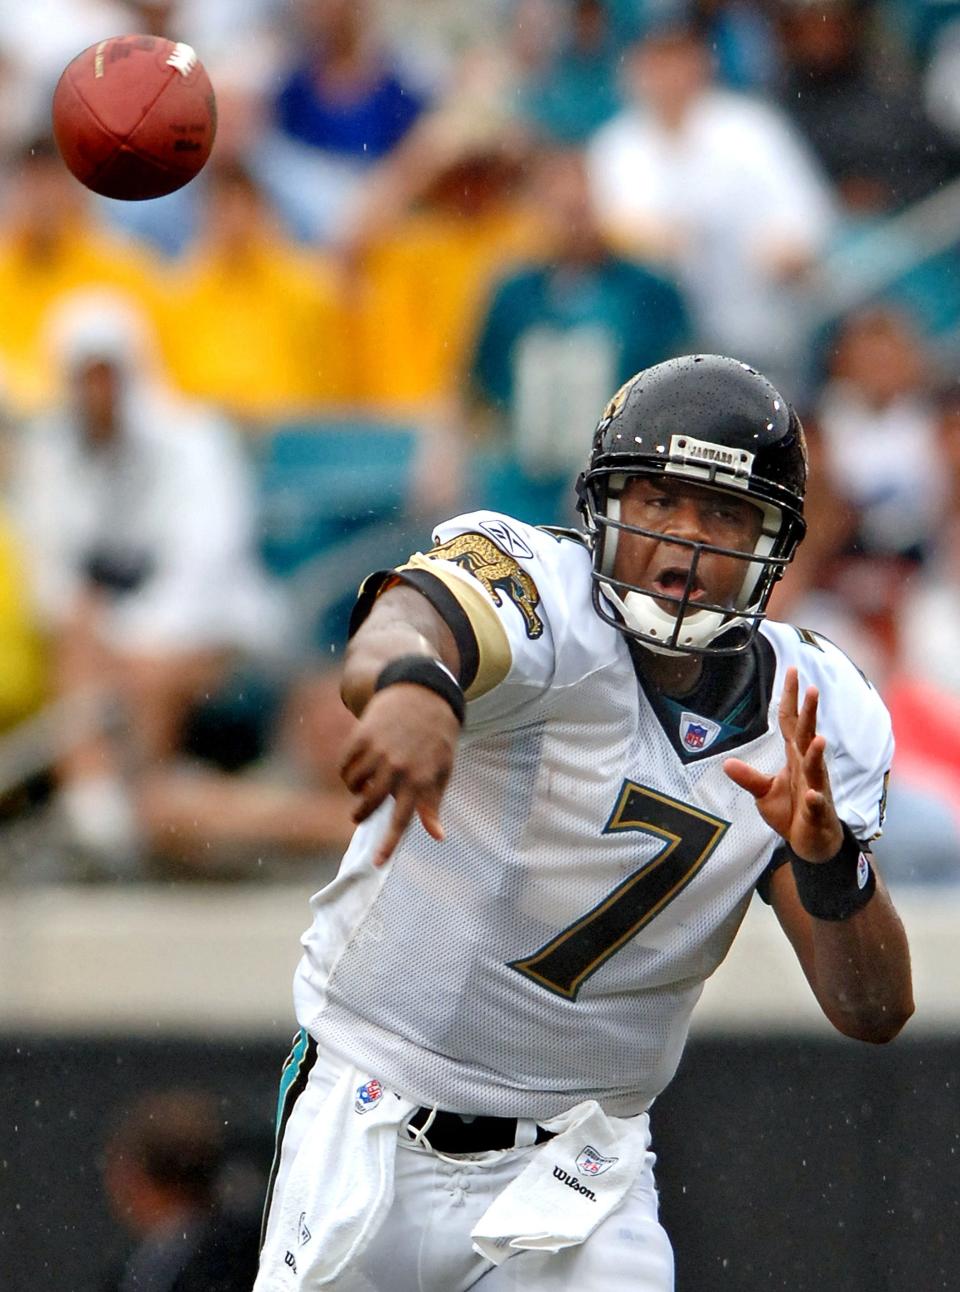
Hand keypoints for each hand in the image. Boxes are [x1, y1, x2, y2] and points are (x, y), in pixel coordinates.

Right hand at [338, 684, 459, 866]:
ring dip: (354, 789)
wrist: (422, 693)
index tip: (377, 863)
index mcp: (420, 779)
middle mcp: (398, 768)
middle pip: (369, 804)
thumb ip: (433, 804)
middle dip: (360, 814)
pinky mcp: (362, 736)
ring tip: (361, 785)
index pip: (401, 820)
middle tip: (358, 815)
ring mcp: (378, 751)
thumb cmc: (436, 738)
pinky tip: (355, 767)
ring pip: (353, 784)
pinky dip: (346, 770)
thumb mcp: (442, 770)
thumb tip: (438, 836)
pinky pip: (344, 764)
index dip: (388, 844)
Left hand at [724, 666, 843, 862]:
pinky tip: (813, 795)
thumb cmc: (791, 812)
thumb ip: (748, 777)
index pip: (791, 722)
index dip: (790, 697)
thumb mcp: (764, 793)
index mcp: (794, 758)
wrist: (812, 843)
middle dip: (810, 713)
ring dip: (816, 754)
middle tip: (811, 688)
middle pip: (806, 736)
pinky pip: (817, 805)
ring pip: (817, 768)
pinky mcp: (818, 813)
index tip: (792, 670)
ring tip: (818, 739)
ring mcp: (816, 788)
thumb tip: (726, 763)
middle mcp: (807, 768)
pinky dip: (815, 800)